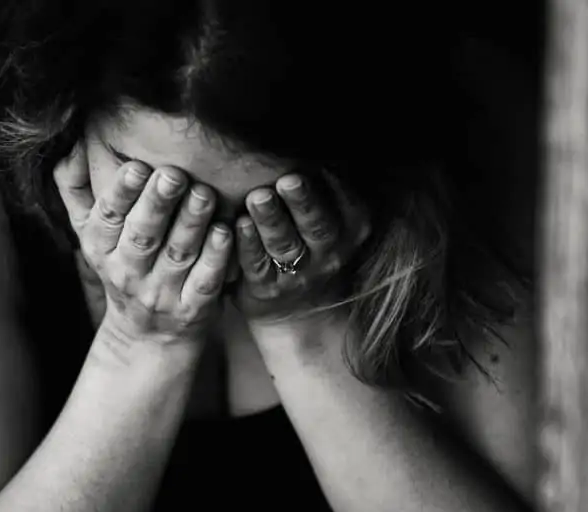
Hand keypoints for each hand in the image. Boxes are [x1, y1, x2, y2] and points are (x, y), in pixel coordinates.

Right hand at [53, 142, 232, 346]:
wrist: (148, 335)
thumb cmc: (122, 267)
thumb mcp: (91, 234)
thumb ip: (76, 190)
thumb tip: (69, 145)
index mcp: (101, 248)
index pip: (108, 218)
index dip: (121, 193)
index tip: (137, 166)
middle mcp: (128, 272)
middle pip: (143, 235)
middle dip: (158, 204)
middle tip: (175, 175)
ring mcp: (161, 293)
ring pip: (177, 255)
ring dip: (191, 223)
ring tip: (205, 194)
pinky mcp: (193, 309)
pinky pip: (204, 281)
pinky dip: (215, 258)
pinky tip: (225, 232)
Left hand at [231, 170, 370, 325]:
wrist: (303, 308)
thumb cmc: (315, 243)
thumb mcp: (337, 216)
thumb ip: (330, 183)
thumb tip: (317, 126)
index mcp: (352, 227)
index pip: (346, 202)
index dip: (330, 182)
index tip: (314, 160)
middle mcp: (331, 251)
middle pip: (317, 225)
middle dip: (302, 202)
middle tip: (288, 180)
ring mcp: (300, 273)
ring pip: (285, 246)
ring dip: (271, 221)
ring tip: (258, 198)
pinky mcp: (267, 288)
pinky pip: (256, 266)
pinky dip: (247, 245)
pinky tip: (235, 226)